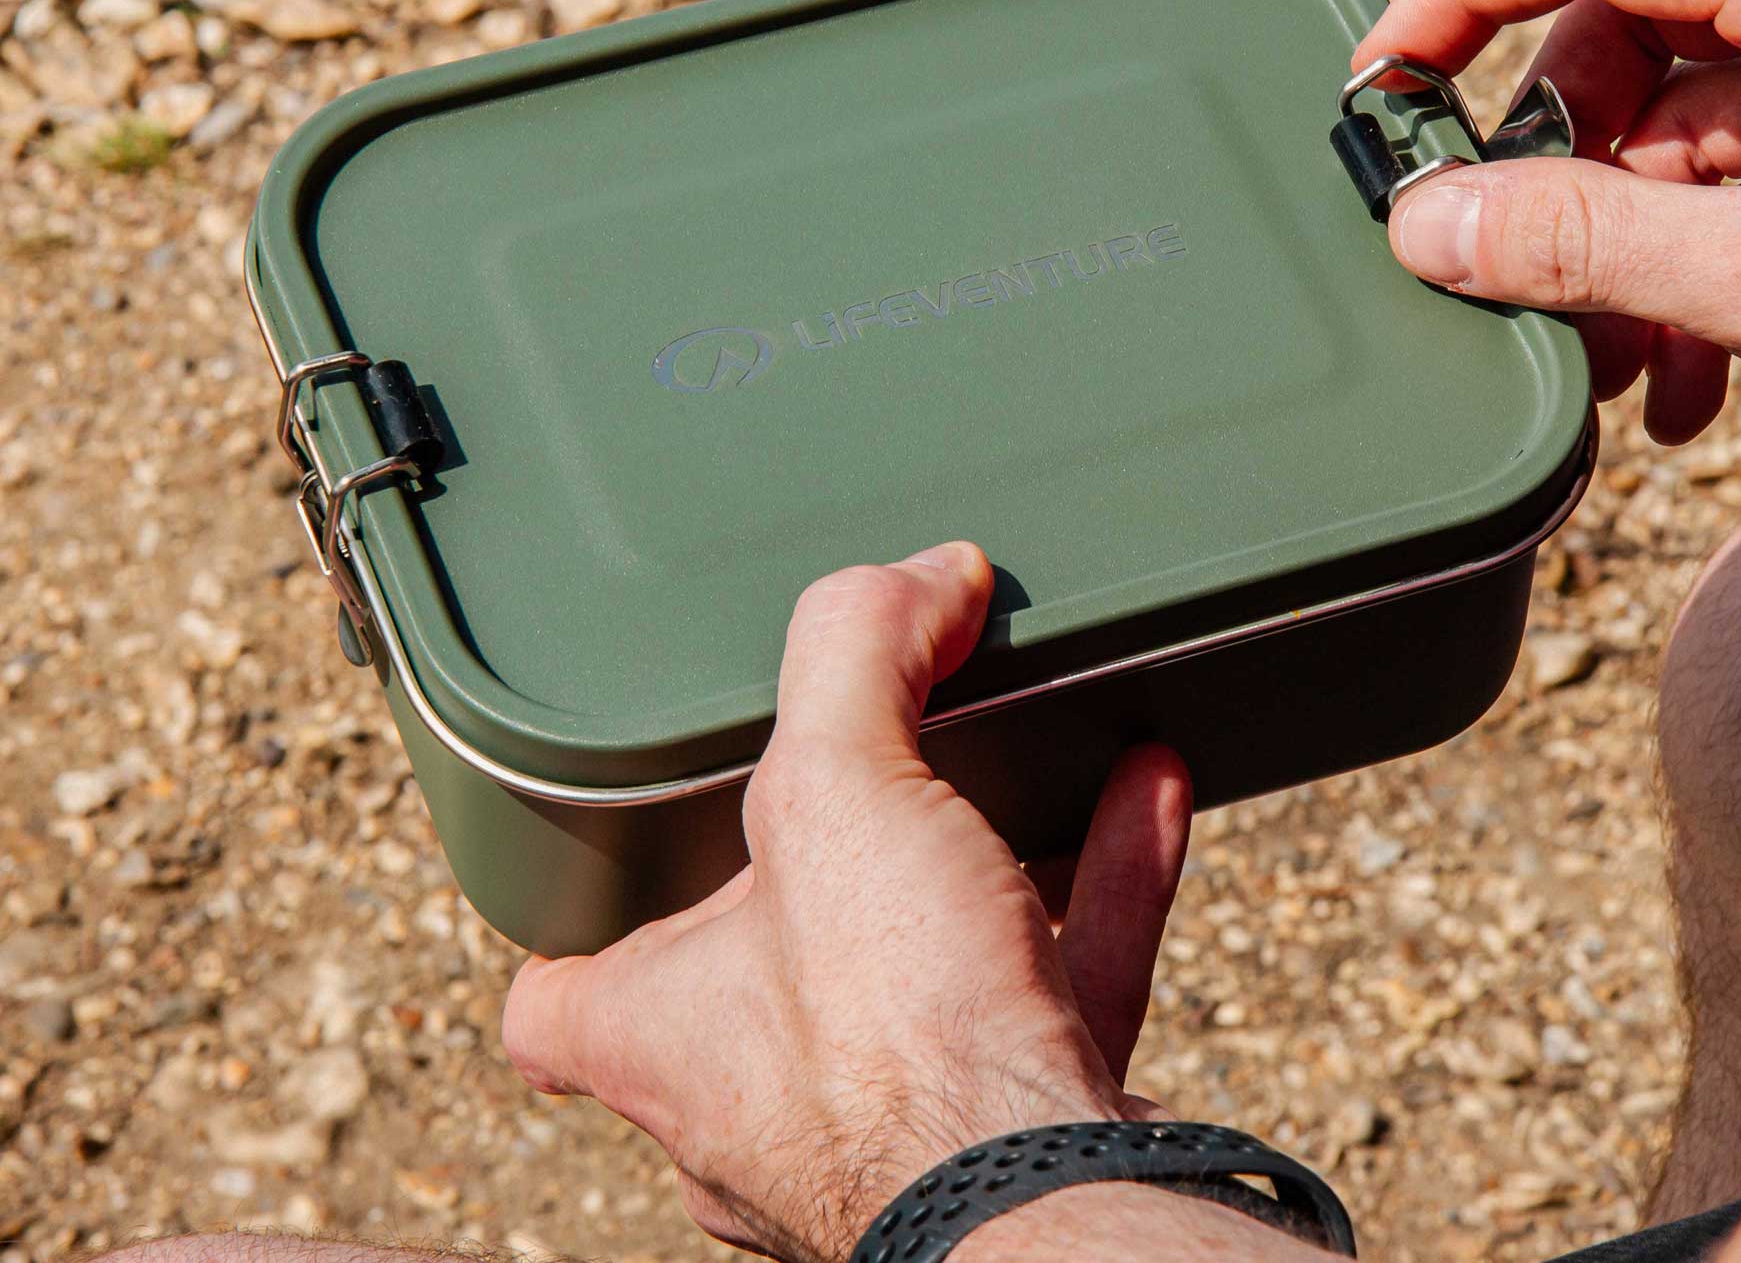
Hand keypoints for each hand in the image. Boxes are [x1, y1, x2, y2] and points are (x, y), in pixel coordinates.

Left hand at [502, 542, 1191, 1262]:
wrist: (1055, 1208)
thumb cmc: (892, 1037)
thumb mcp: (835, 790)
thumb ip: (855, 654)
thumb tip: (921, 575)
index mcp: (666, 1037)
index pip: (557, 1004)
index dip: (581, 922)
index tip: (627, 850)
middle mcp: (762, 1102)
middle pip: (760, 975)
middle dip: (824, 871)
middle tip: (865, 774)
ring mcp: (893, 1127)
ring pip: (926, 974)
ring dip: (985, 854)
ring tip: (1032, 747)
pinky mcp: (1016, 1130)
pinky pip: (1056, 985)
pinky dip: (1101, 887)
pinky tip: (1148, 790)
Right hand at [1354, 0, 1740, 455]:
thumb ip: (1585, 244)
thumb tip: (1425, 223)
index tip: (1380, 75)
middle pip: (1618, 42)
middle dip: (1549, 167)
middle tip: (1501, 265)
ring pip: (1669, 132)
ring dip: (1614, 250)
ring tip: (1611, 365)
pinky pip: (1730, 189)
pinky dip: (1681, 277)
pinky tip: (1681, 382)